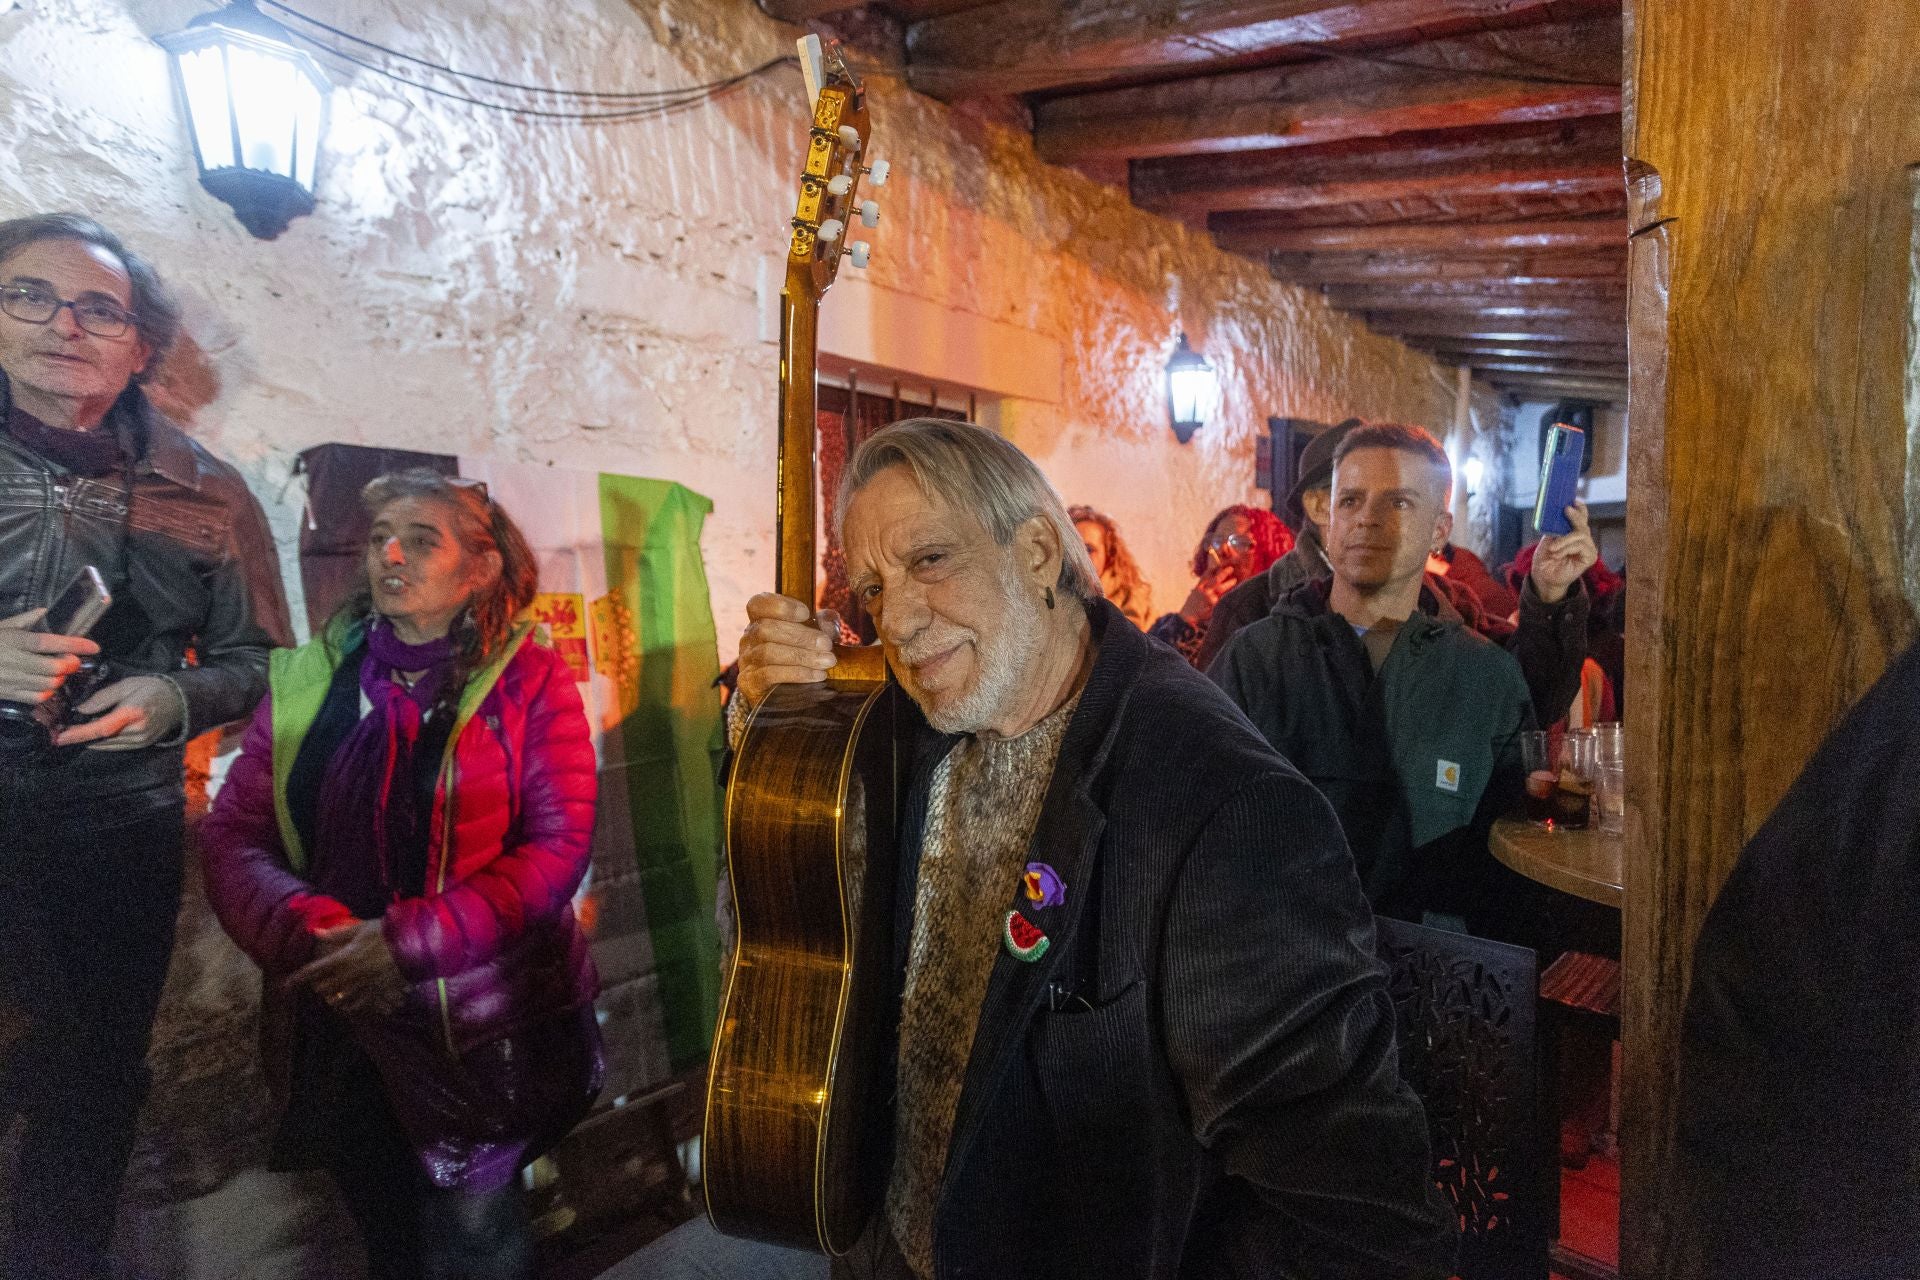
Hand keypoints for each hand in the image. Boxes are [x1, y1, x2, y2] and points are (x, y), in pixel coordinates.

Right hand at [0, 609, 99, 703]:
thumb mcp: (1, 626)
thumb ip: (24, 620)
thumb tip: (44, 612)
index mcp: (13, 640)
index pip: (50, 642)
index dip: (74, 645)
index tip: (93, 646)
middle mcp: (12, 660)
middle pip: (53, 667)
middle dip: (70, 665)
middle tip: (73, 661)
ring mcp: (9, 679)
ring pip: (48, 684)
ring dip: (60, 679)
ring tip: (59, 672)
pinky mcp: (6, 694)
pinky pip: (36, 698)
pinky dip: (47, 692)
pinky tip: (45, 686)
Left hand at [51, 675, 184, 749]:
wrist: (178, 701)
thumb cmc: (151, 689)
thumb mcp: (126, 685)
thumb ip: (103, 698)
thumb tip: (81, 709)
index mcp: (133, 713)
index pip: (101, 728)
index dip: (79, 734)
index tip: (61, 737)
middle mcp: (137, 730)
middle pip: (101, 739)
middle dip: (80, 737)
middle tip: (61, 733)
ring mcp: (140, 740)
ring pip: (106, 745)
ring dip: (89, 740)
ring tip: (74, 733)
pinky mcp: (141, 745)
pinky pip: (115, 747)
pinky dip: (101, 742)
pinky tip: (93, 735)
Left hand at [286, 921, 406, 1019]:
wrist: (416, 946)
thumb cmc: (387, 933)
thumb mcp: (360, 928)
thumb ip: (336, 934)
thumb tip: (314, 933)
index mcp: (343, 959)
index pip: (313, 972)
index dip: (296, 979)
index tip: (284, 986)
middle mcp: (349, 977)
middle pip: (323, 988)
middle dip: (316, 986)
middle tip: (315, 981)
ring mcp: (363, 987)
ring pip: (338, 999)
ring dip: (331, 997)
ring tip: (330, 994)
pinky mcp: (376, 994)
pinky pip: (357, 1005)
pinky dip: (349, 1005)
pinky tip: (349, 1002)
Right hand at [736, 593, 838, 708]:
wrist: (783, 695)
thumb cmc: (799, 657)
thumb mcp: (811, 636)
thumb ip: (821, 625)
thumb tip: (830, 621)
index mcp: (760, 620)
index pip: (757, 604)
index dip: (780, 606)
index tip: (806, 613)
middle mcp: (748, 638)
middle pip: (766, 629)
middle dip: (801, 636)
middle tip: (826, 644)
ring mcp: (746, 661)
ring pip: (768, 652)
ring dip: (802, 656)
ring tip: (827, 661)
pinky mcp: (750, 682)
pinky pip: (770, 674)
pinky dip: (797, 674)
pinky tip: (818, 675)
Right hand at [1179, 564, 1239, 622]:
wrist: (1187, 617)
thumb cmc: (1192, 605)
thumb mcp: (1195, 594)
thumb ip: (1203, 587)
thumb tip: (1213, 580)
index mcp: (1199, 587)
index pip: (1207, 574)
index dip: (1214, 568)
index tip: (1220, 564)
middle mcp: (1204, 591)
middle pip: (1215, 579)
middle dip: (1223, 573)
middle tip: (1231, 568)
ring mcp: (1208, 598)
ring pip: (1220, 588)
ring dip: (1228, 583)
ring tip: (1235, 580)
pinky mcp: (1212, 606)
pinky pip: (1222, 599)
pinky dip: (1228, 596)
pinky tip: (1234, 593)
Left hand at [1530, 502, 1598, 604]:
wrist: (1543, 575)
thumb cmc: (1545, 557)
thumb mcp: (1549, 538)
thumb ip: (1557, 526)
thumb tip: (1561, 512)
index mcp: (1573, 532)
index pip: (1582, 517)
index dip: (1580, 508)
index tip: (1574, 500)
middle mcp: (1583, 538)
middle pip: (1583, 523)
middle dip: (1575, 516)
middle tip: (1566, 509)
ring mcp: (1588, 547)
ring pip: (1580, 534)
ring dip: (1564, 540)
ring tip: (1553, 548)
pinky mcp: (1590, 557)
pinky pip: (1580, 546)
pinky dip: (1567, 548)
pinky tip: (1558, 554)